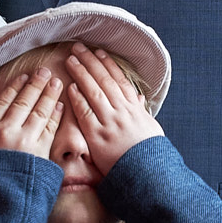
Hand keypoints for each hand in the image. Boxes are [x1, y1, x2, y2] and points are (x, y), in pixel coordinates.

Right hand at [0, 68, 63, 158]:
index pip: (2, 101)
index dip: (15, 87)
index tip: (24, 77)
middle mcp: (4, 130)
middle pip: (23, 101)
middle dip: (36, 84)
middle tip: (45, 72)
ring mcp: (23, 140)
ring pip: (39, 111)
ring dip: (48, 94)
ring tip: (56, 82)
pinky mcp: (39, 152)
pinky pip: (49, 128)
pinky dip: (55, 115)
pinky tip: (59, 106)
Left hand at [65, 41, 162, 175]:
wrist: (149, 174)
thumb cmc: (151, 154)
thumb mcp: (151, 129)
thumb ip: (142, 112)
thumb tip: (140, 99)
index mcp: (135, 108)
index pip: (119, 80)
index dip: (108, 64)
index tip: (98, 52)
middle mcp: (123, 111)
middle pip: (104, 80)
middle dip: (90, 62)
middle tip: (78, 48)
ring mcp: (110, 122)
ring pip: (94, 91)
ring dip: (81, 73)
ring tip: (71, 60)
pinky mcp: (98, 136)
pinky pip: (86, 113)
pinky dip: (78, 99)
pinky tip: (70, 87)